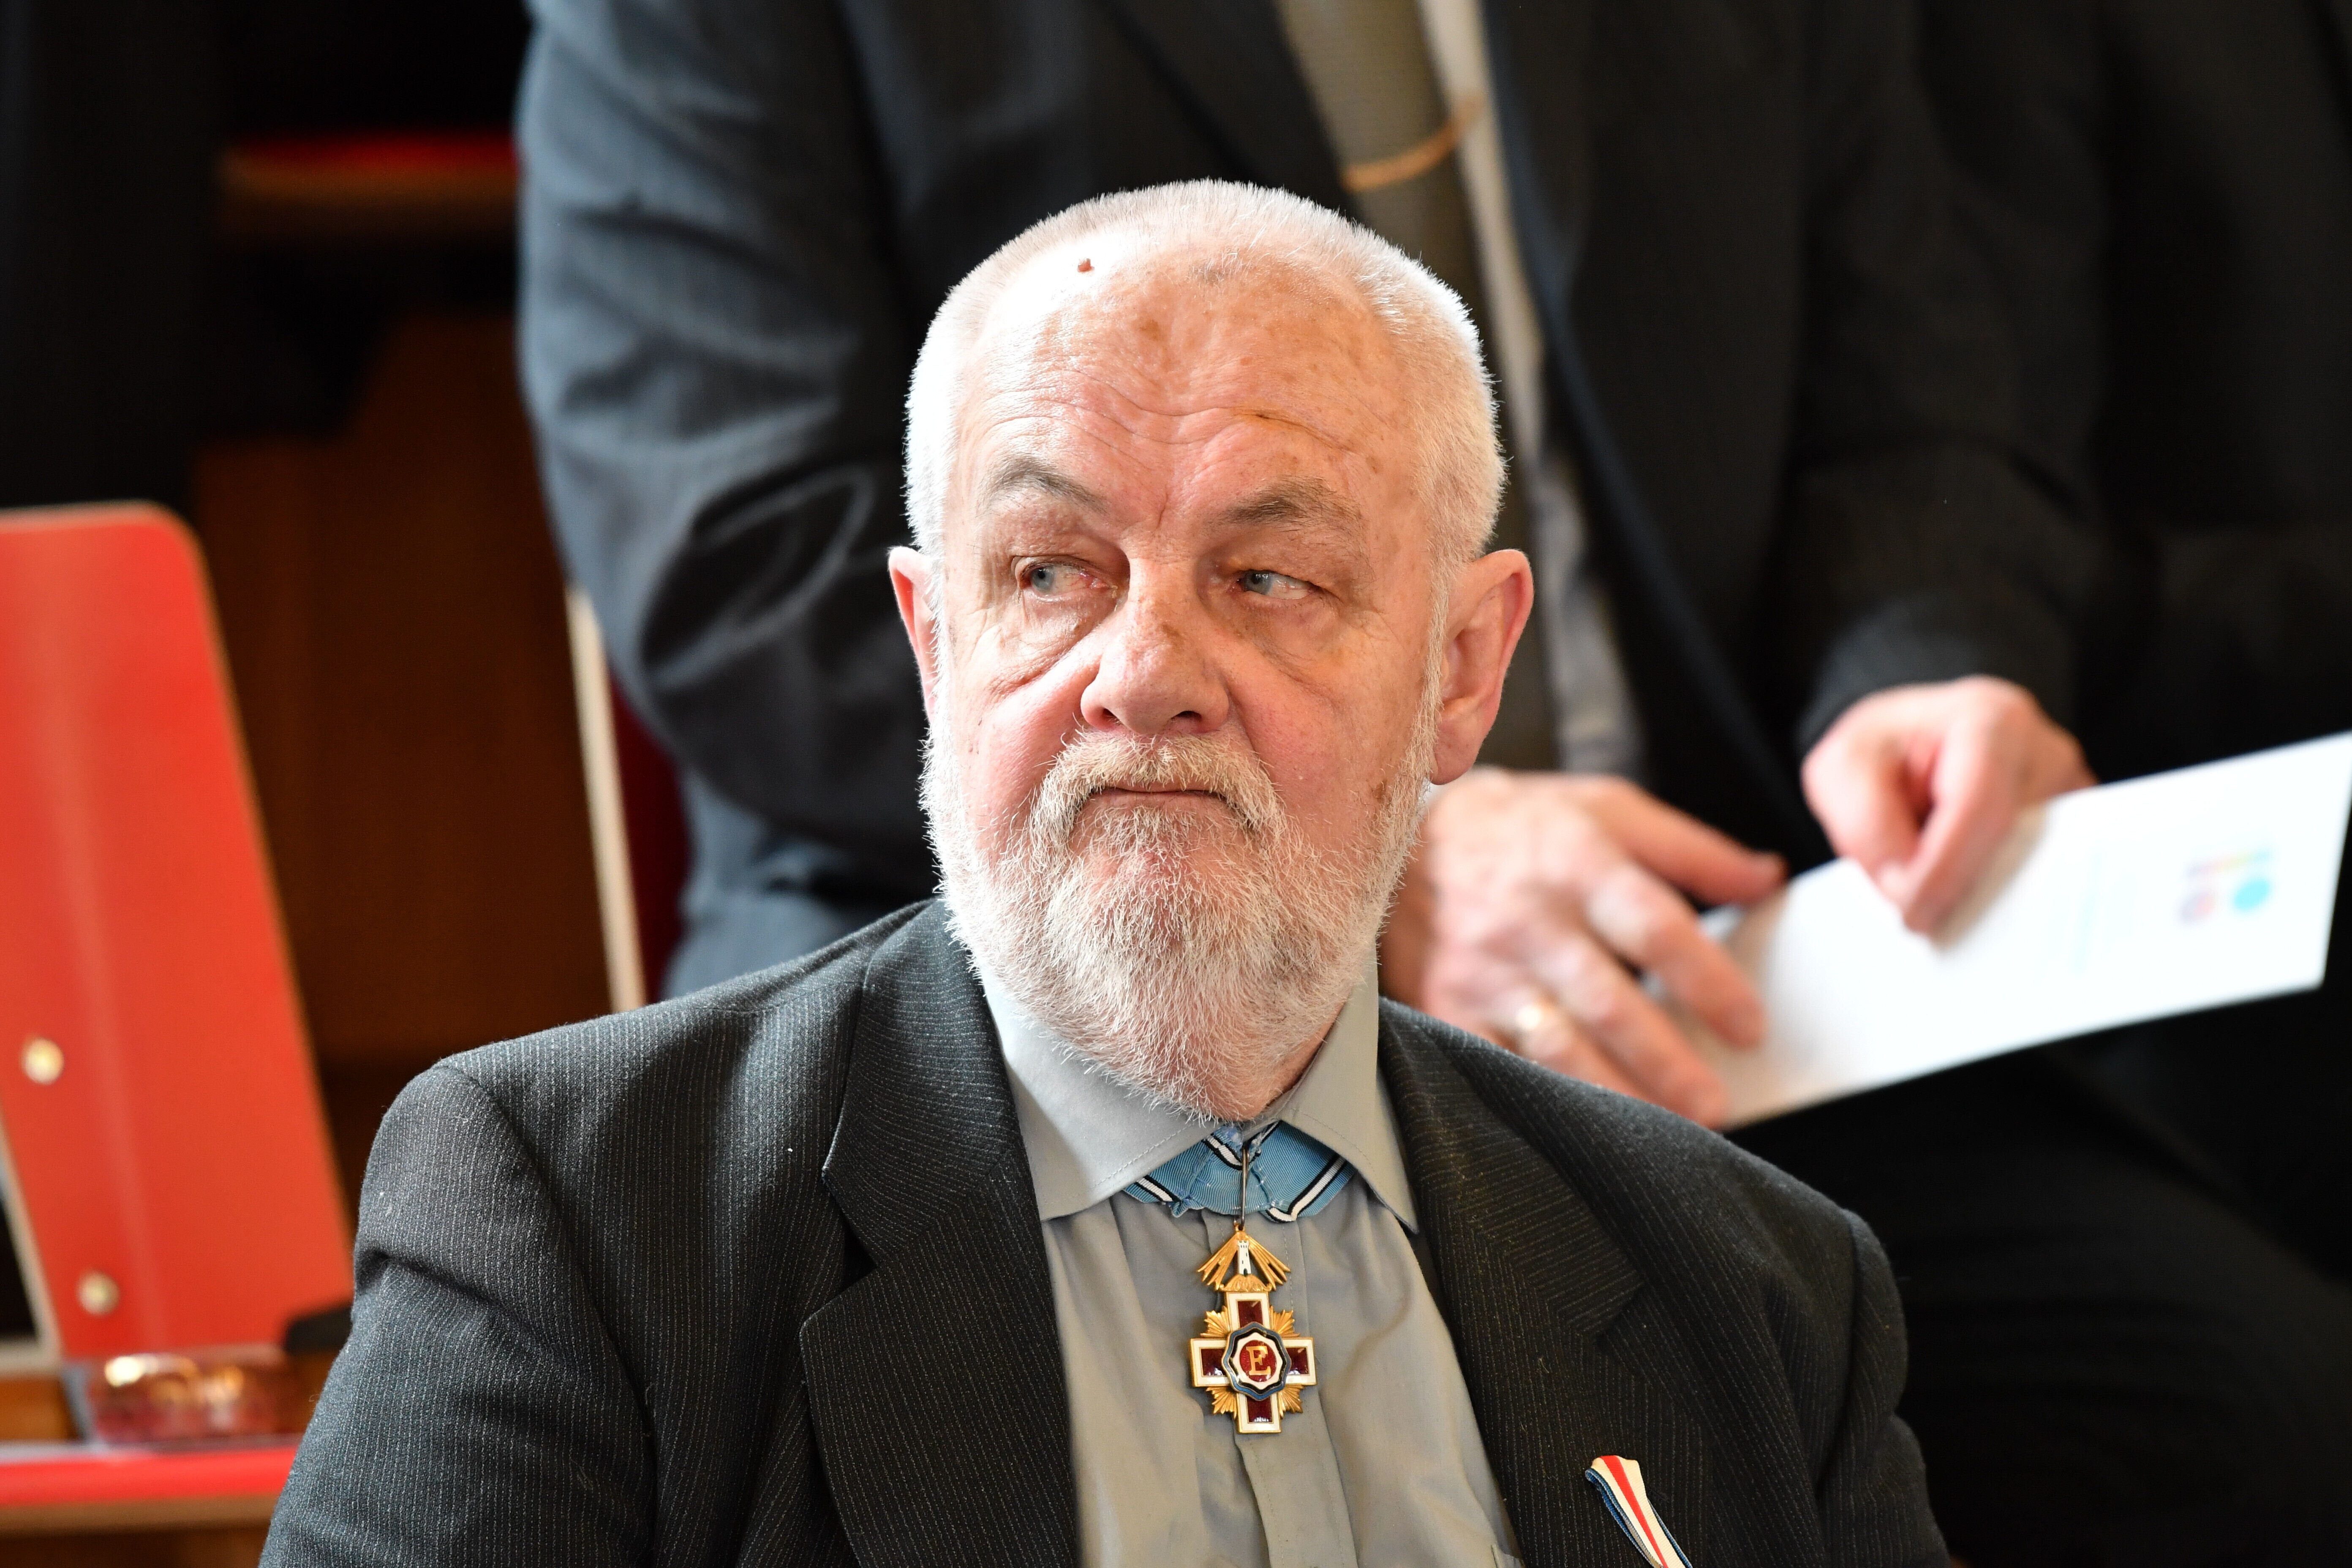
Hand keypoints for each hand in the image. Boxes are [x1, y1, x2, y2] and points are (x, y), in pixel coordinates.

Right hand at [1383, 771, 1784, 1125]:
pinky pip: (1497, 1066)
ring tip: (1664, 1139)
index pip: (1652, 926)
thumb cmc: (1527, 829)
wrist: (1403, 837)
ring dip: (1613, 1096)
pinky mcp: (1448, 1006)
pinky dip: (1541, 1102)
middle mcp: (1530, 920)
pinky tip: (1581, 1134)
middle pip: (1607, 1002)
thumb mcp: (1610, 811)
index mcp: (1579, 864)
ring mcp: (1484, 970)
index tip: (1750, 1028)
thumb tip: (1768, 878)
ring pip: (1554, 1045)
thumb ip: (1693, 850)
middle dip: (1665, 1062)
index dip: (1705, 982)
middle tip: (1715, 1107)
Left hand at [1802, 676, 2092, 932]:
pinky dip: (2008, 901)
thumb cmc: (1878, 751)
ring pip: (2040, 867)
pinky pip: (2049, 876)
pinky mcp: (2074, 828)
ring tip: (1946, 927)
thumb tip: (1906, 889)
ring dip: (1992, 902)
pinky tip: (1973, 918)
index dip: (1948, 868)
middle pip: (2020, 843)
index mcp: (1991, 721)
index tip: (1914, 917)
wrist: (1909, 741)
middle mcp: (2045, 753)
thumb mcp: (1842, 769)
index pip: (1981, 805)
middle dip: (1971, 893)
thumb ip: (1867, 825)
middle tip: (1926, 932)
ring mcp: (2069, 793)